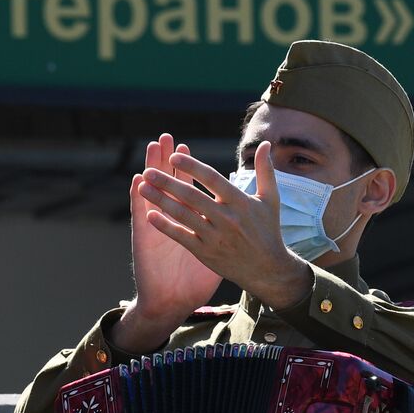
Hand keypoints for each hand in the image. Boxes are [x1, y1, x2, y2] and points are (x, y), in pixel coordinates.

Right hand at [112, 134, 223, 351]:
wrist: (173, 300)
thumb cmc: (195, 278)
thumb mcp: (214, 251)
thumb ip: (225, 229)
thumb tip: (242, 216)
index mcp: (189, 219)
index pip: (188, 186)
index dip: (188, 168)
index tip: (187, 148)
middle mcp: (169, 219)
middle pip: (168, 183)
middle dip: (167, 161)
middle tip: (165, 138)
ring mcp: (155, 228)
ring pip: (152, 194)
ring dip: (151, 172)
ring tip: (151, 149)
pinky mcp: (146, 239)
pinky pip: (142, 217)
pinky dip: (138, 199)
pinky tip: (136, 183)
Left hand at [137, 141, 312, 310]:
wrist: (266, 269)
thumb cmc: (267, 230)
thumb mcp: (270, 199)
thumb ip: (265, 170)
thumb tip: (264, 143)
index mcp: (240, 202)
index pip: (212, 179)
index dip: (192, 166)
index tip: (173, 156)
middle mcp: (227, 218)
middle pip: (192, 196)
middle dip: (167, 182)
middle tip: (148, 170)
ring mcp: (215, 236)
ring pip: (183, 215)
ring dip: (160, 200)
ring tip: (142, 187)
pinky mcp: (205, 252)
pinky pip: (182, 236)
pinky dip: (165, 226)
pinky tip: (149, 215)